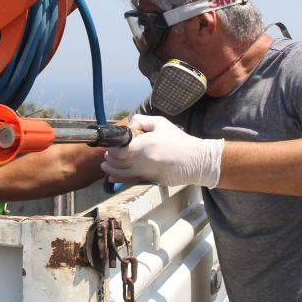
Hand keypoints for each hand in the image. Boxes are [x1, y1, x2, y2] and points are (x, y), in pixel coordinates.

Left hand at [102, 115, 223, 187]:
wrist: (196, 160)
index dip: (112, 149)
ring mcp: (145, 173)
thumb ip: (141, 121)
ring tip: (105, 165)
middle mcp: (142, 161)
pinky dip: (118, 179)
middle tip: (107, 154)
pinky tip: (112, 177)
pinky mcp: (150, 181)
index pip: (118, 151)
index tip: (111, 145)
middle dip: (109, 158)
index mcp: (144, 145)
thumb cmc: (178, 140)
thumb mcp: (161, 123)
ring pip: (121, 174)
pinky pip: (129, 181)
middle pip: (117, 163)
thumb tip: (128, 126)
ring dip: (110, 169)